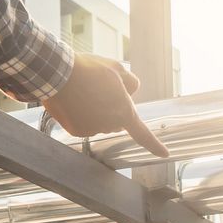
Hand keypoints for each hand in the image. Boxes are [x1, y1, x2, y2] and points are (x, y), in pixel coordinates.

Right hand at [42, 54, 168, 155]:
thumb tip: (131, 90)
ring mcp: (92, 130)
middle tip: (99, 89)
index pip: (142, 133)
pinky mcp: (76, 131)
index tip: (164, 154)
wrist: (57, 75)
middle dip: (112, 109)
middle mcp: (109, 125)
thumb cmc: (89, 69)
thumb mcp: (116, 68)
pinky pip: (84, 123)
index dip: (154, 145)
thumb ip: (130, 81)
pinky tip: (73, 99)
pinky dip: (80, 114)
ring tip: (83, 91)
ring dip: (95, 110)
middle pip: (116, 121)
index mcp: (123, 112)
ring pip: (99, 121)